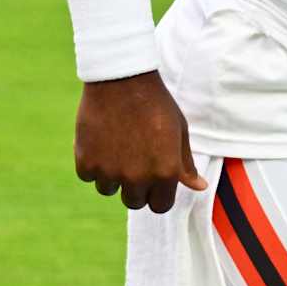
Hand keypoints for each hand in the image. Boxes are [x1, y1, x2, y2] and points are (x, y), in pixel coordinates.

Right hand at [75, 71, 206, 213]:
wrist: (123, 79)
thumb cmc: (156, 104)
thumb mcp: (179, 131)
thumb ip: (185, 164)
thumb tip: (199, 187)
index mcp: (165, 173)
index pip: (160, 206)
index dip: (158, 194)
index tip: (153, 179)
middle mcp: (137, 178)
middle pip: (133, 202)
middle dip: (135, 186)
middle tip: (134, 159)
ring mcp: (110, 172)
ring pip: (108, 189)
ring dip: (112, 174)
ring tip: (117, 145)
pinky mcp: (86, 162)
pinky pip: (89, 175)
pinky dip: (92, 162)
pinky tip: (100, 140)